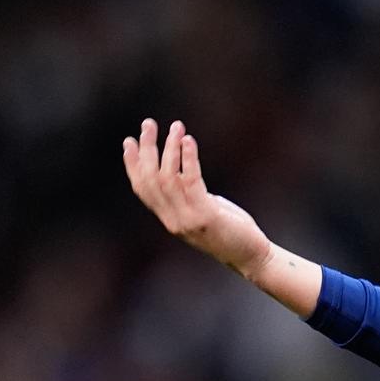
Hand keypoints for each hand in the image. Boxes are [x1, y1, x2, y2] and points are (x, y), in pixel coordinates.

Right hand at [122, 119, 272, 279]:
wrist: (250, 256)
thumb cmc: (232, 232)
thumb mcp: (205, 211)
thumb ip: (190, 196)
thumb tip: (185, 172)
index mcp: (169, 218)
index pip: (142, 189)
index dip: (132, 164)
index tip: (128, 141)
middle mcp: (172, 219)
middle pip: (150, 179)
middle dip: (147, 149)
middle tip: (148, 124)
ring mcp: (187, 219)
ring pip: (168, 178)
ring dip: (170, 148)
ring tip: (176, 126)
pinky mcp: (205, 216)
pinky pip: (191, 181)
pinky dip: (188, 158)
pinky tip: (189, 140)